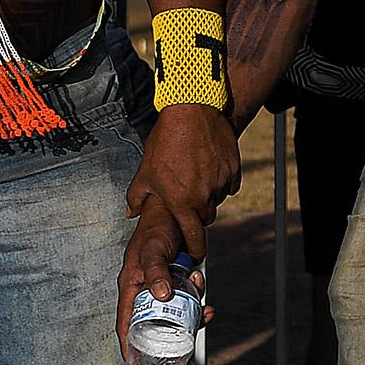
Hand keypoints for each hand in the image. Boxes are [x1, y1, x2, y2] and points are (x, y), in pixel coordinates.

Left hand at [119, 101, 239, 327]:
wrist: (191, 112)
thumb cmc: (165, 143)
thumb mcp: (146, 171)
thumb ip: (137, 197)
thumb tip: (131, 213)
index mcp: (181, 202)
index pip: (194, 238)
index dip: (195, 249)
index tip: (196, 253)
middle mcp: (203, 196)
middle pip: (205, 218)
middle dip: (197, 214)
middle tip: (188, 199)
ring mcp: (220, 182)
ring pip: (217, 199)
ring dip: (208, 195)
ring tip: (196, 176)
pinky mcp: (233, 169)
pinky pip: (229, 184)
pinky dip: (221, 181)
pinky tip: (209, 166)